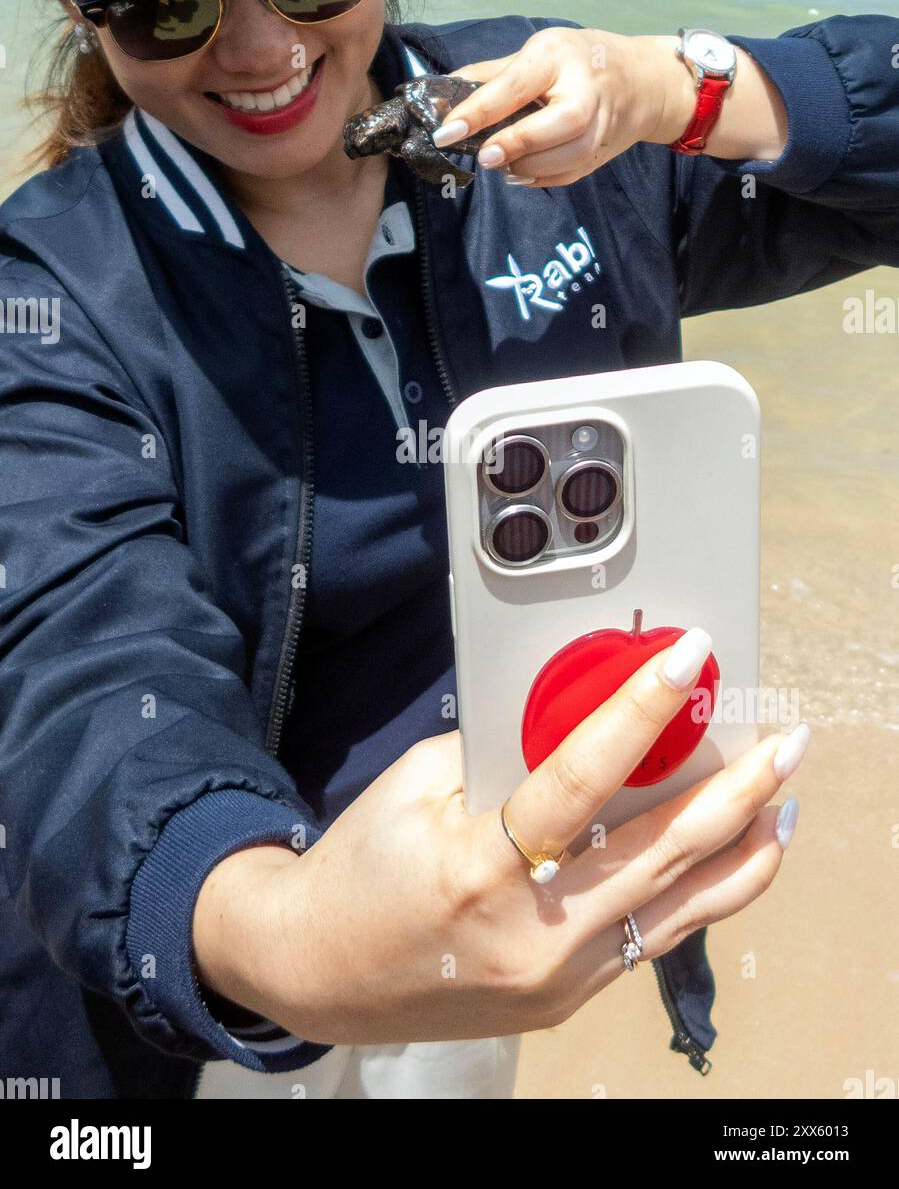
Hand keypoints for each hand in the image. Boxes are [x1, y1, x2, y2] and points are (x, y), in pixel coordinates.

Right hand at [194, 628, 804, 1045]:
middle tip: (784, 744)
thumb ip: (504, 750)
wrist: (320, 972)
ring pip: (683, 909)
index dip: (640, 710)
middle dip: (737, 790)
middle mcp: (529, 932)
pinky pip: (655, 938)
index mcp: (478, 867)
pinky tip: (730, 855)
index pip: (580, 778)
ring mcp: (556, 978)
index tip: (688, 658)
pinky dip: (703, 891)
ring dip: (745, 849)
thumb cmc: (365, 867)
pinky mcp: (568, 1000)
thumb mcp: (419, 785)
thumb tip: (585, 715)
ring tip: (782, 799)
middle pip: (663, 854)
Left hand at [434, 26, 786, 185]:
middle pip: (559, 123)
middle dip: (518, 144)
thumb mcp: (535, 53)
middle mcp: (586, 88)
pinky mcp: (605, 151)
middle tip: (486, 156)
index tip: (446, 132)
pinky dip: (542, 178)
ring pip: (570, 154)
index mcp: (558, 56)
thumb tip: (440, 94)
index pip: (515, 85)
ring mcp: (602, 123)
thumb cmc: (576, 61)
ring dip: (529, 166)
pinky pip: (572, 173)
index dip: (478, 111)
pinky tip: (519, 174)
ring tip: (501, 164)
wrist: (641, 80)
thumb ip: (489, 76)